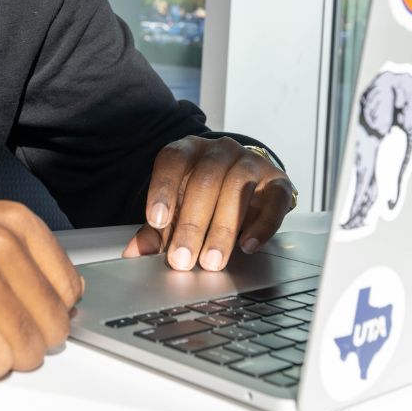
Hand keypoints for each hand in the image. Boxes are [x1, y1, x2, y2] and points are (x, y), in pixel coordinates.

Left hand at [120, 136, 293, 270]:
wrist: (248, 181)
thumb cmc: (203, 195)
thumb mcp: (177, 207)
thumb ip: (157, 229)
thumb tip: (133, 253)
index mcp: (189, 150)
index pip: (173, 160)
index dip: (163, 188)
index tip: (156, 221)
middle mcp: (220, 150)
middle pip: (206, 179)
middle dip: (192, 223)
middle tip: (182, 259)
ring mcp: (251, 162)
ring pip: (238, 186)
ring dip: (223, 228)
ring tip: (211, 260)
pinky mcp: (277, 181)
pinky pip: (275, 199)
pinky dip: (263, 225)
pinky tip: (248, 246)